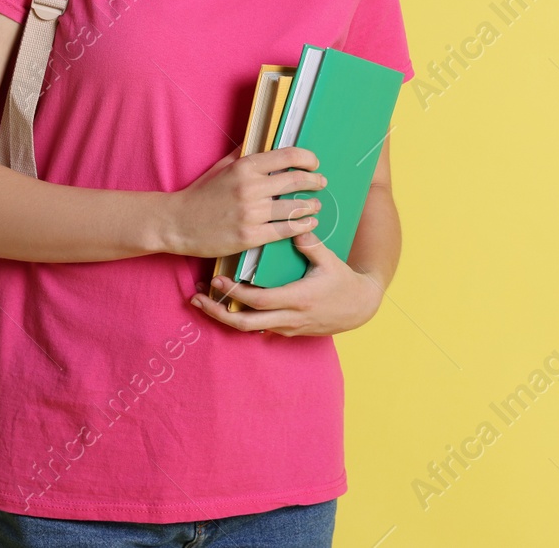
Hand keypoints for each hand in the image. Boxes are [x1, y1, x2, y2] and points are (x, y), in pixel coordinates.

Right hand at [164, 146, 325, 258]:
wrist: (178, 223)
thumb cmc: (201, 194)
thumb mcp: (222, 167)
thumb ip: (244, 152)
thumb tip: (262, 136)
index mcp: (245, 167)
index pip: (288, 156)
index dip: (307, 158)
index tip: (314, 163)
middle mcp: (250, 188)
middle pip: (297, 180)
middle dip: (315, 181)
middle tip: (321, 183)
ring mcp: (251, 213)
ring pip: (294, 208)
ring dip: (311, 206)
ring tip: (316, 205)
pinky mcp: (250, 236)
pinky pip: (285, 230)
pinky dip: (302, 226)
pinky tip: (309, 223)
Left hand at [190, 232, 384, 336]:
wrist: (360, 308)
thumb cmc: (345, 282)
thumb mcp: (331, 261)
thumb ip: (311, 245)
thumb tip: (294, 226)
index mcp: (298, 299)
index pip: (258, 300)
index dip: (235, 293)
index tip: (217, 280)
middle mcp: (290, 318)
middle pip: (245, 323)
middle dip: (218, 312)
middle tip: (197, 298)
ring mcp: (288, 327)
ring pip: (250, 328)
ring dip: (226, 316)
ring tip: (206, 302)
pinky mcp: (289, 331)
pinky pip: (260, 327)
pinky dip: (242, 317)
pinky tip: (229, 305)